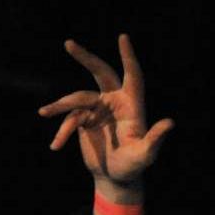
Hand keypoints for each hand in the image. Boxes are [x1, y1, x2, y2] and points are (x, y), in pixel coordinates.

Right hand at [37, 35, 173, 214]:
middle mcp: (115, 101)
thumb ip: (155, 139)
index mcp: (133, 104)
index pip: (133, 75)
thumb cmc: (134, 165)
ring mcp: (98, 109)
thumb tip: (170, 123)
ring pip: (76, 99)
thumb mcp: (145, 154)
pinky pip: (69, 119)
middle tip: (69, 43)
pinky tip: (56, 146)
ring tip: (44, 112)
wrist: (115, 177)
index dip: (128, 56)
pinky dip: (61, 131)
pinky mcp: (84, 120)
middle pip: (101, 73)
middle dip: (85, 58)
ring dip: (60, 107)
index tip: (122, 37)